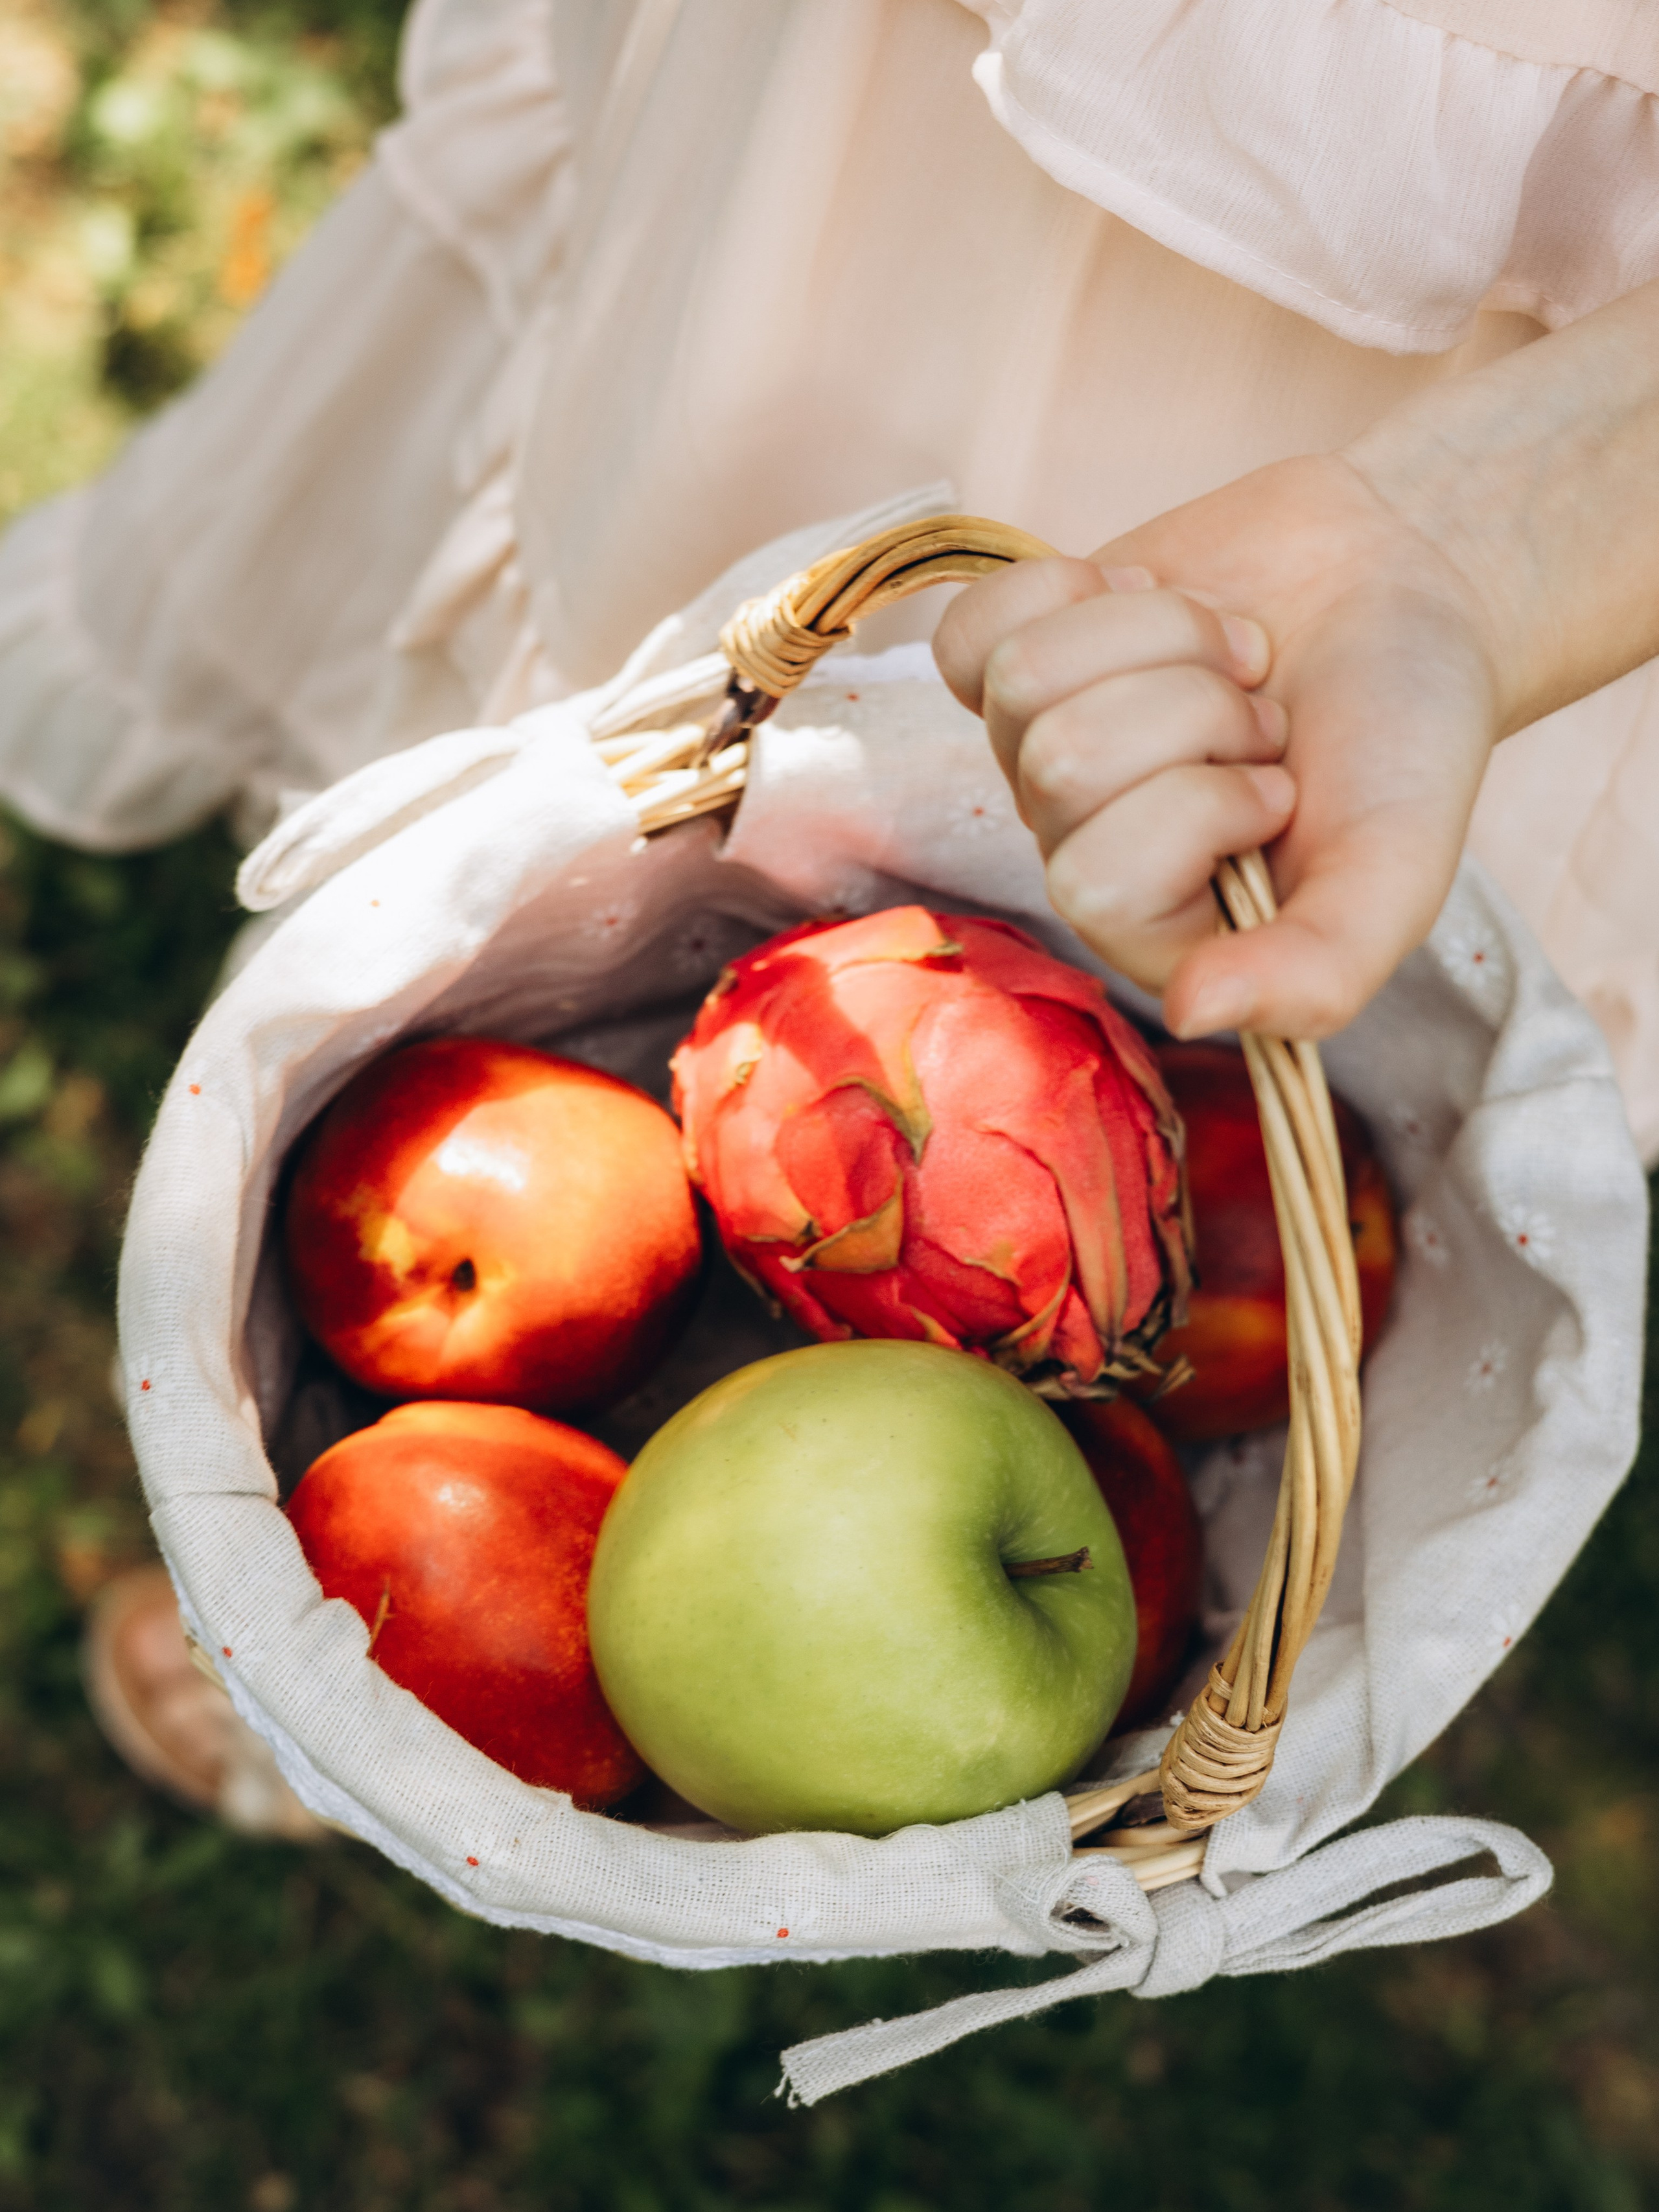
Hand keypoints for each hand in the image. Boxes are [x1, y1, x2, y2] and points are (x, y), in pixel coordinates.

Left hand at [936, 280, 1658, 1040]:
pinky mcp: (1016, 662)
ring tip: (1227, 657)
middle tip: (1261, 716)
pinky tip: (1148, 602)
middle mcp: (1085, 848)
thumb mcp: (1395, 874)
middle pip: (1061, 763)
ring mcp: (1042, 751)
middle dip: (1190, 706)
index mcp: (1158, 926)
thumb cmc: (1404, 738)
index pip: (1098, 882)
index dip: (1202, 805)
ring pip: (1023, 681)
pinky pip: (970, 632)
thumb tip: (1189, 1010)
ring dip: (1156, 637)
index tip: (1281, 788)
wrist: (1402, 583)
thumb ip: (1315, 972)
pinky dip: (1073, 590)